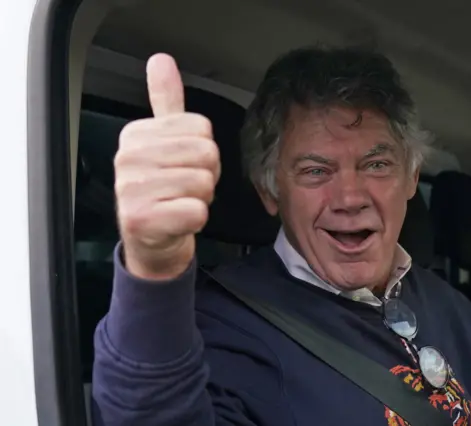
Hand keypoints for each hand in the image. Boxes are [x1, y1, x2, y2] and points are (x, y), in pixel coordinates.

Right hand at [115, 53, 220, 279]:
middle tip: (185, 188)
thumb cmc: (162, 190)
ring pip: (205, 182)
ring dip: (202, 198)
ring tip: (179, 202)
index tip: (183, 166)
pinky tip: (177, 220)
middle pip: (207, 153)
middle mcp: (129, 159)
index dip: (204, 151)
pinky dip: (197, 219)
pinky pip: (198, 211)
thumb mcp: (163, 142)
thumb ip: (166, 102)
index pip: (202, 128)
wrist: (150, 241)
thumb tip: (162, 60)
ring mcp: (132, 190)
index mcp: (136, 134)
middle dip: (207, 174)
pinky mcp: (143, 220)